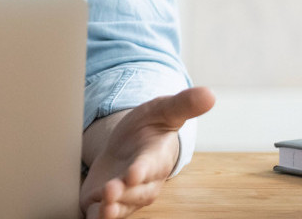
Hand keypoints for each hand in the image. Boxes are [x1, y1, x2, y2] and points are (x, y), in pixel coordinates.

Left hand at [79, 86, 215, 218]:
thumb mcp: (163, 111)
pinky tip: (92, 216)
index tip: (134, 173)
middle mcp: (143, 182)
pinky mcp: (108, 201)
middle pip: (135, 192)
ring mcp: (126, 195)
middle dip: (123, 193)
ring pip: (121, 207)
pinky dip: (97, 216)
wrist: (131, 144)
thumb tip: (210, 93)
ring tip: (102, 207)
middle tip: (110, 191)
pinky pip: (103, 214)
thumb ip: (182, 104)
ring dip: (111, 209)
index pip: (151, 166)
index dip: (143, 170)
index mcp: (155, 158)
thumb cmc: (149, 128)